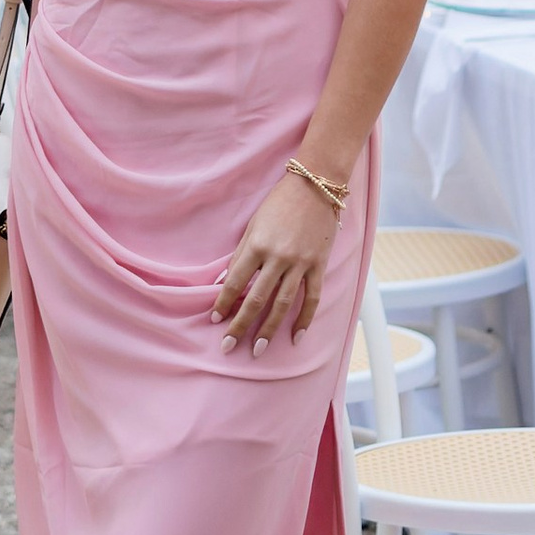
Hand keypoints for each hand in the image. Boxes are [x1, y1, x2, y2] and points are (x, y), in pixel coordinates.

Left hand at [213, 167, 342, 356]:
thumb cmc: (279, 203)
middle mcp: (278, 257)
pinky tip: (297, 337)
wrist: (315, 185)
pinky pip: (312, 298)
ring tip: (258, 349)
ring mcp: (301, 263)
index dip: (224, 303)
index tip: (216, 320)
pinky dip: (305, 319)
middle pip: (256, 299)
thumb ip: (240, 255)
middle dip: (241, 325)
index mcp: (257, 245)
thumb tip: (223, 283)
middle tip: (229, 347)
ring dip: (269, 329)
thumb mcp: (253, 225)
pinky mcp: (319, 265)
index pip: (235, 282)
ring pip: (283, 304)